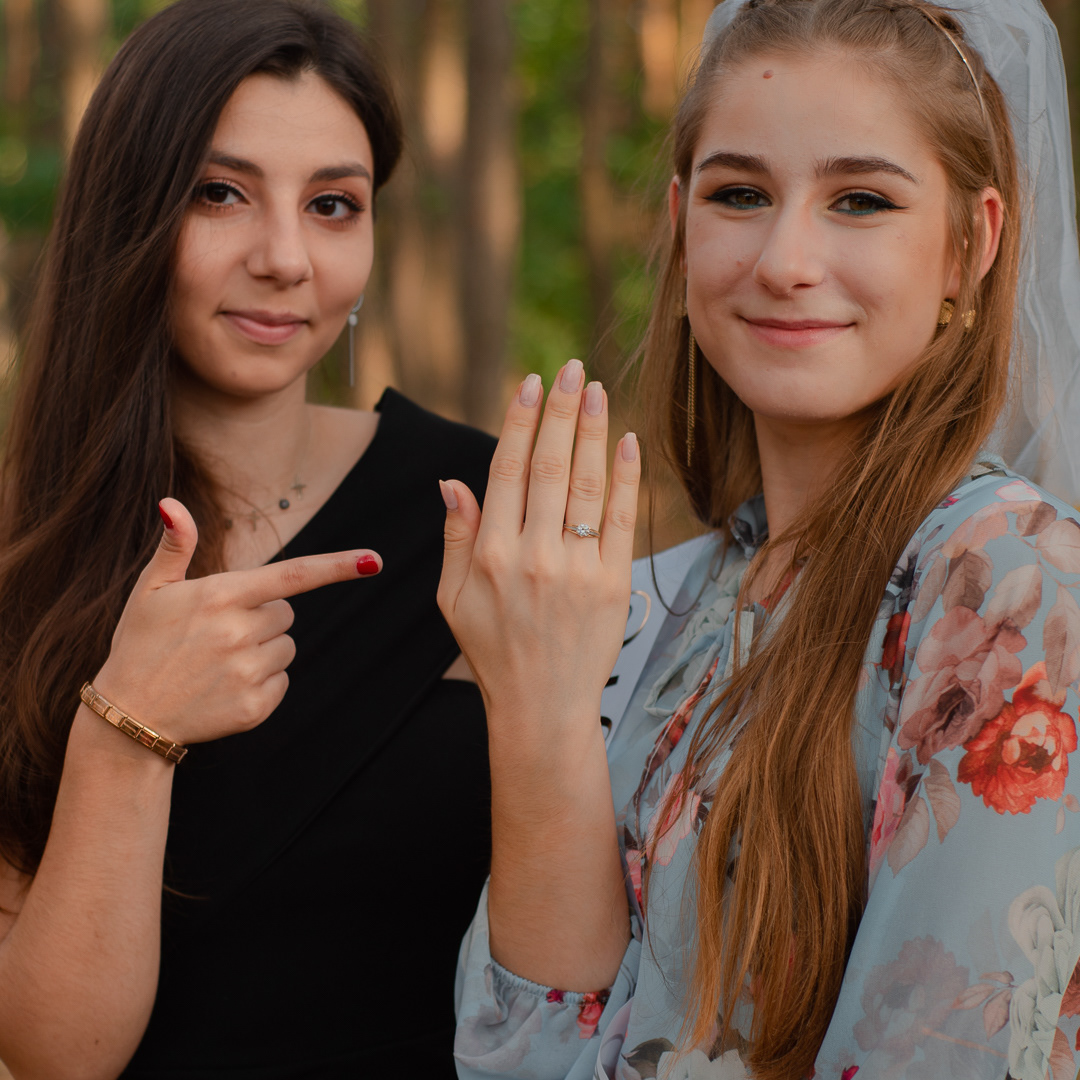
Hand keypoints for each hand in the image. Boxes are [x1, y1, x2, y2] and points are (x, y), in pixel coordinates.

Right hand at [93, 497, 380, 744]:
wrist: (129, 716)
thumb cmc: (140, 645)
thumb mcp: (150, 591)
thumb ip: (175, 547)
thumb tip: (173, 504)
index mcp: (219, 596)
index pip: (292, 575)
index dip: (337, 566)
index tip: (374, 560)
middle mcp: (238, 633)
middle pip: (287, 614)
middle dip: (263, 617)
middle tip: (220, 632)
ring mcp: (247, 672)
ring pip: (286, 648)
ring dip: (263, 650)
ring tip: (218, 661)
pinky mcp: (254, 707)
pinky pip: (281, 682)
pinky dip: (261, 683)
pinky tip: (223, 686)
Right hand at [437, 362, 639, 738]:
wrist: (541, 709)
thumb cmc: (493, 651)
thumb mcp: (453, 599)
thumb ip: (457, 536)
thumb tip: (452, 480)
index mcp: (490, 555)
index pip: (508, 470)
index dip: (521, 422)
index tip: (533, 383)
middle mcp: (533, 557)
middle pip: (551, 467)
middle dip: (562, 411)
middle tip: (572, 369)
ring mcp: (577, 570)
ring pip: (587, 485)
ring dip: (594, 431)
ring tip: (599, 390)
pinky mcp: (613, 585)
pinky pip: (621, 519)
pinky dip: (626, 477)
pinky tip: (627, 441)